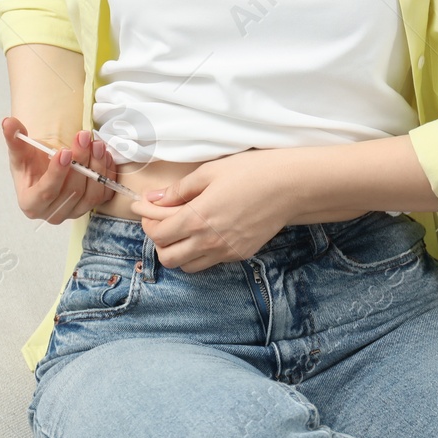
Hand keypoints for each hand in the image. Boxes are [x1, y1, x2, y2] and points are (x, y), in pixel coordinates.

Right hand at [2, 116, 117, 224]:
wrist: (47, 170)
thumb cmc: (32, 164)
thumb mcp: (21, 152)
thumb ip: (14, 139)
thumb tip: (7, 122)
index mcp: (31, 204)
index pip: (46, 192)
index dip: (56, 172)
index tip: (64, 151)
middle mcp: (53, 213)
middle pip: (72, 191)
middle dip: (81, 161)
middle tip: (84, 136)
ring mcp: (74, 212)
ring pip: (91, 194)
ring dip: (97, 167)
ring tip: (96, 143)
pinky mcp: (91, 207)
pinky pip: (104, 195)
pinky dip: (107, 174)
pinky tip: (104, 154)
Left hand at [130, 149, 296, 271]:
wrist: (290, 186)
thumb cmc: (251, 172)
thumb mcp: (209, 172)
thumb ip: (178, 190)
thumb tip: (153, 199)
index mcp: (198, 218)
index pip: (158, 233)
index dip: (147, 220)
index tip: (147, 207)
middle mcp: (209, 241)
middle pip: (168, 257)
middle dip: (159, 240)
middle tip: (163, 220)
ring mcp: (226, 251)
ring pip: (187, 266)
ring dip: (178, 250)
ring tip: (183, 229)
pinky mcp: (240, 254)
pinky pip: (209, 262)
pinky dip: (199, 253)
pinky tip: (205, 233)